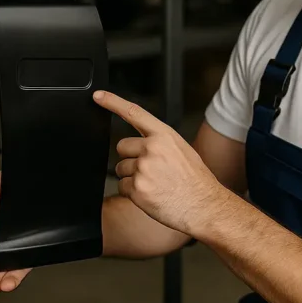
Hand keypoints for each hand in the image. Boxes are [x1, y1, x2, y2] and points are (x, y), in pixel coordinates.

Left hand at [93, 90, 224, 235]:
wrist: (204, 206)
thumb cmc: (195, 181)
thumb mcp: (182, 150)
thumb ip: (160, 142)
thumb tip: (142, 144)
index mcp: (164, 136)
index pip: (134, 113)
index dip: (112, 102)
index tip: (98, 96)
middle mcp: (152, 149)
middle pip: (121, 146)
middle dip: (130, 157)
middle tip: (149, 170)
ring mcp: (143, 169)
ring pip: (120, 169)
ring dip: (131, 177)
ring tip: (154, 184)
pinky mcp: (136, 189)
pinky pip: (122, 187)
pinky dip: (132, 193)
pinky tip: (150, 195)